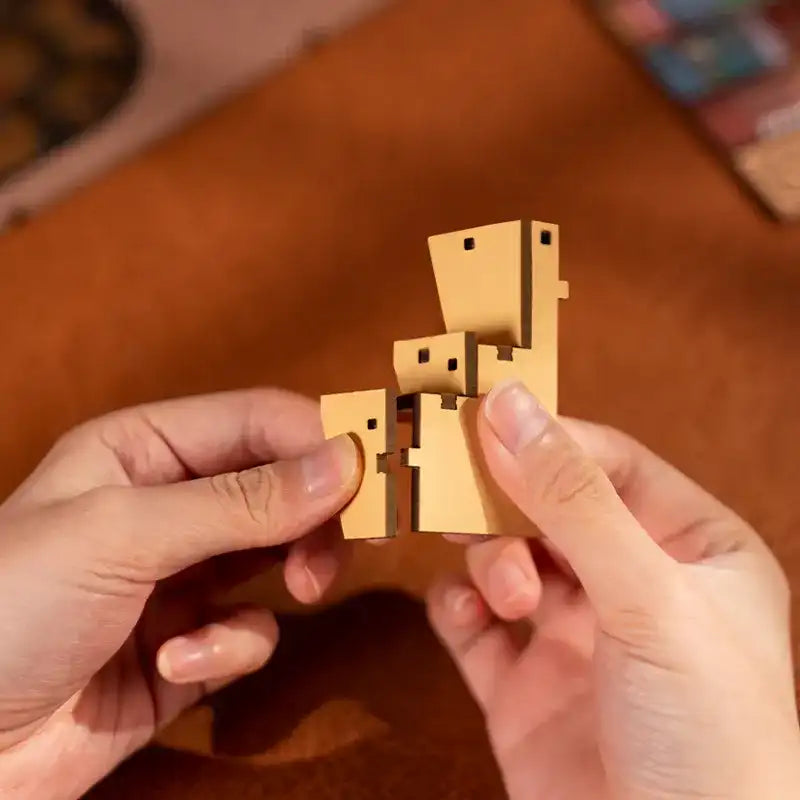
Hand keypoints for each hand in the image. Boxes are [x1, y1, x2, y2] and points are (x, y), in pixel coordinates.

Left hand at [0, 389, 360, 799]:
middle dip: (318, 514)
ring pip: (281, 553)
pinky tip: (177, 662)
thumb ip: (241, 499)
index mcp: (144, 449)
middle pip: (283, 485)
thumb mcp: (123, 533)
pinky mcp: (191, 645)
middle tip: (352, 540)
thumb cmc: (5, 609)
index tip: (378, 472)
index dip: (322, 439)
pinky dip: (231, 647)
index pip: (259, 422)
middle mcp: (169, 505)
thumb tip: (346, 462)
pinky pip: (250, 630)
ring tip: (298, 593)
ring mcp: (182, 576)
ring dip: (293, 573)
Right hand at [428, 381, 799, 799]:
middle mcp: (633, 585)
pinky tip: (463, 611)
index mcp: (691, 549)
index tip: (482, 417)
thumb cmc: (712, 739)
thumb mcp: (648, 597)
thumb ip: (573, 497)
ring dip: (491, 559)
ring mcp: (577, 637)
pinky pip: (474, 625)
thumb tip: (508, 406)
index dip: (547, 437)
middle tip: (462, 490)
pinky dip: (457, 607)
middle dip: (506, 501)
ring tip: (506, 593)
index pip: (610, 462)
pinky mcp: (526, 687)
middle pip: (548, 506)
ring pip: (508, 558)